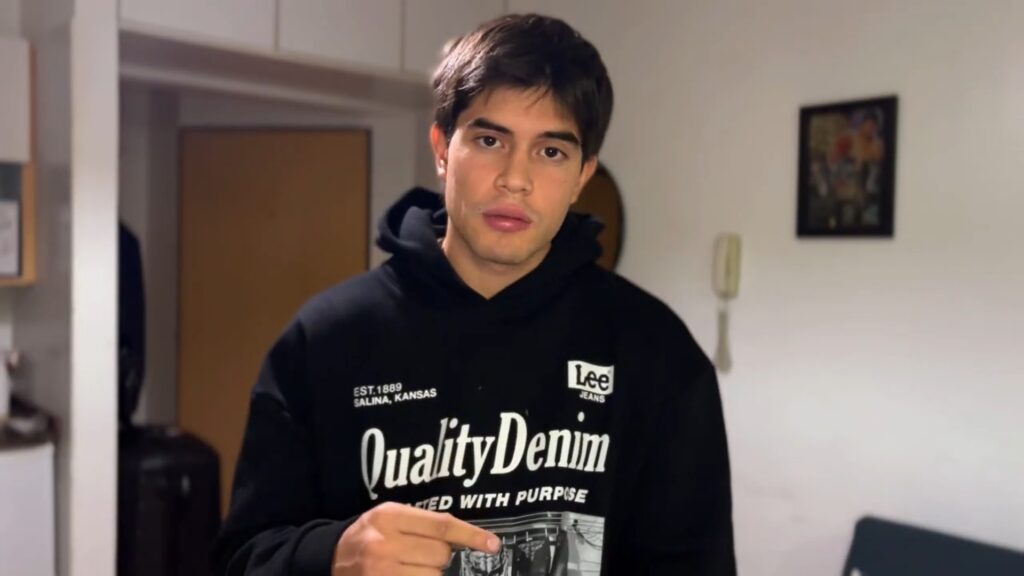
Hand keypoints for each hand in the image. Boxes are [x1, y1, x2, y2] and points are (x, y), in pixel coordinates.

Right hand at [332, 502, 499, 574]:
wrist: (329, 557)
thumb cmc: (369, 535)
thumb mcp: (390, 517)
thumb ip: (423, 523)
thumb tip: (465, 538)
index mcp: (389, 517)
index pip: (441, 525)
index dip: (471, 536)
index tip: (492, 545)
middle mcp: (384, 545)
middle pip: (440, 555)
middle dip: (440, 557)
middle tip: (422, 555)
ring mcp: (380, 572)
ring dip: (430, 575)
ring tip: (411, 568)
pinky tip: (411, 574)